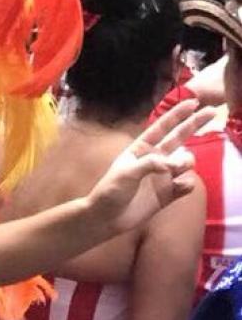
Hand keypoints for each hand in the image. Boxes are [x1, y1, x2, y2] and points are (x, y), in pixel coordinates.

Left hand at [87, 99, 213, 233]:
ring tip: (177, 168)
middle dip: (194, 124)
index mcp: (140, 149)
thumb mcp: (125, 173)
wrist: (108, 217)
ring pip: (186, 162)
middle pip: (179, 137)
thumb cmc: (111, 190)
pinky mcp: (169, 193)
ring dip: (186, 161)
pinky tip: (179, 186)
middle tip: (212, 112)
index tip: (193, 102)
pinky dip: (186, 184)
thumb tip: (170, 162)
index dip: (177, 114)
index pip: (162, 127)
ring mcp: (163, 176)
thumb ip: (149, 164)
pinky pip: (186, 184)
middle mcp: (155, 160)